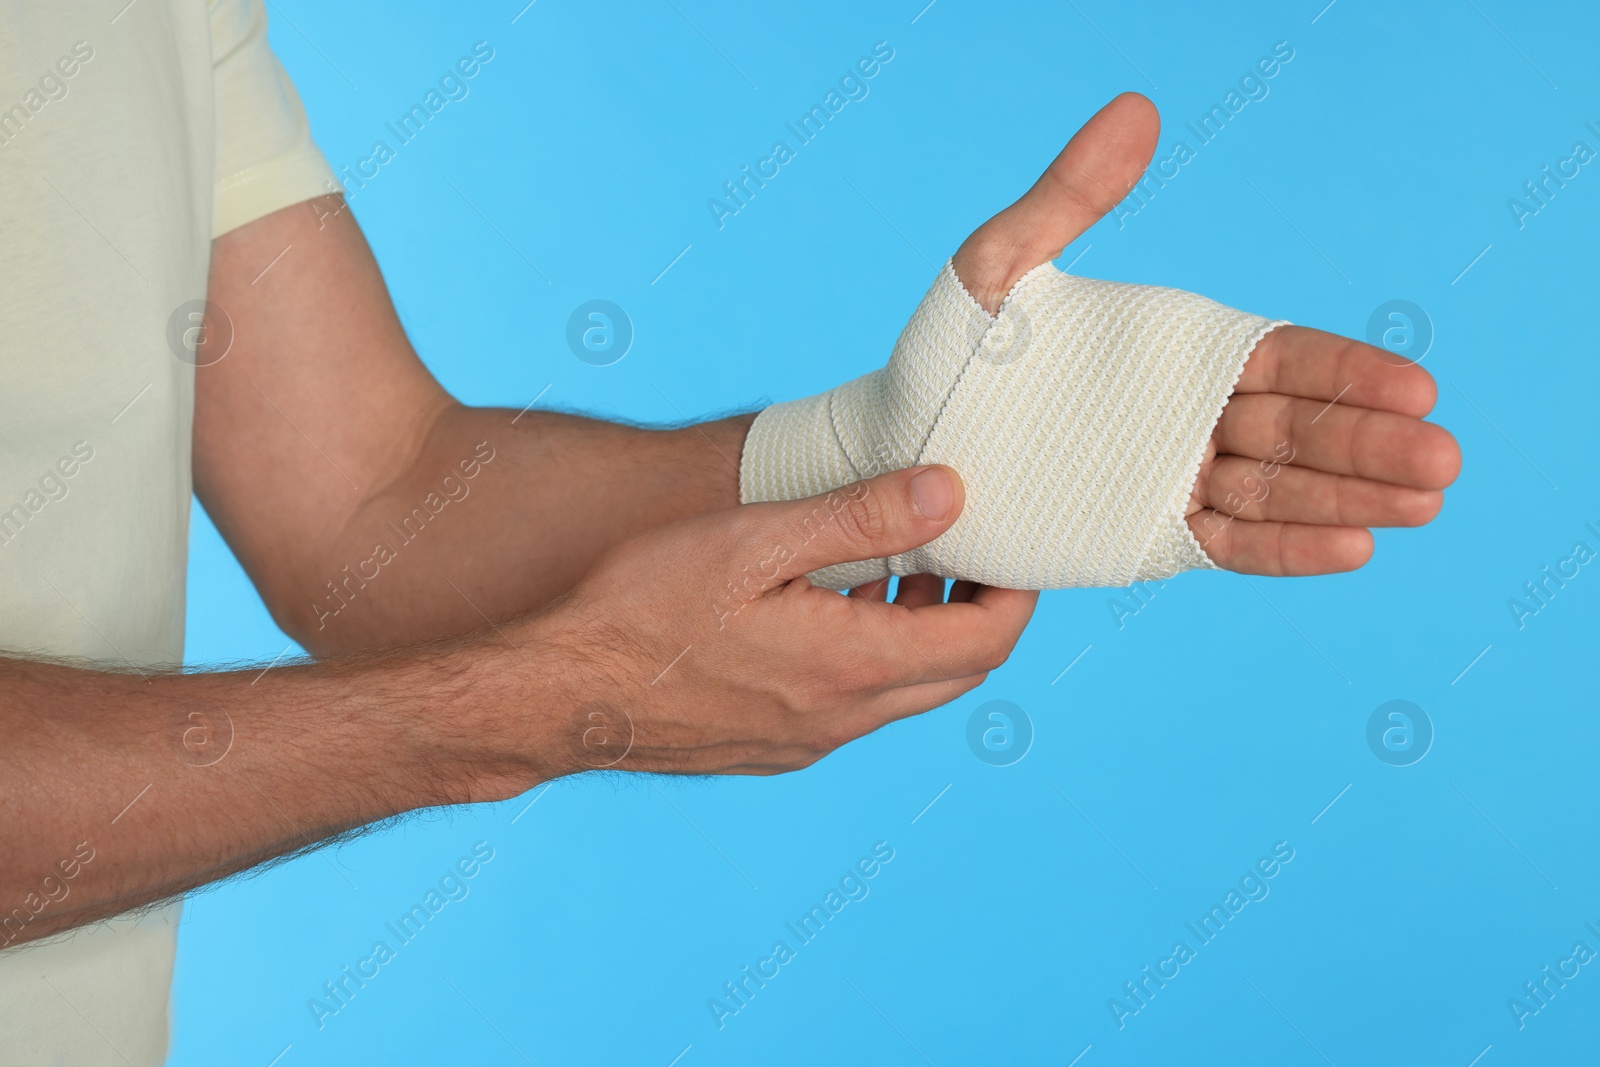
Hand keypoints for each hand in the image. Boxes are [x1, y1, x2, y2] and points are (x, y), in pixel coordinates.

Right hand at [495, 466, 1035, 782]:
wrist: (556, 697)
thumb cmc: (640, 609)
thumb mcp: (754, 541)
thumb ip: (858, 516)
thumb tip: (950, 491)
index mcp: (851, 666)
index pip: (985, 642)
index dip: (1015, 592)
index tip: (1012, 542)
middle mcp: (841, 718)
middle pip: (955, 672)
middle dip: (977, 610)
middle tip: (964, 545)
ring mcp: (806, 741)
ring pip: (902, 690)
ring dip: (920, 630)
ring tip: (897, 562)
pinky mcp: (771, 747)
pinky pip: (850, 705)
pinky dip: (869, 654)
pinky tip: (827, 605)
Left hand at [950, 93, 1460, 575]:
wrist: (898, 448)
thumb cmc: (946, 353)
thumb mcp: (1000, 266)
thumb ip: (1069, 197)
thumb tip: (1135, 110)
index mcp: (1174, 350)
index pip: (1284, 359)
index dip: (1350, 373)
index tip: (1414, 386)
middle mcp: (1187, 415)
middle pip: (1301, 427)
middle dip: (1372, 444)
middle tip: (1440, 460)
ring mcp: (1172, 478)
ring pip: (1279, 489)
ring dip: (1353, 497)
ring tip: (1424, 504)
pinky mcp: (1145, 536)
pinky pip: (1228, 543)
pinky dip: (1287, 548)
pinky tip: (1352, 546)